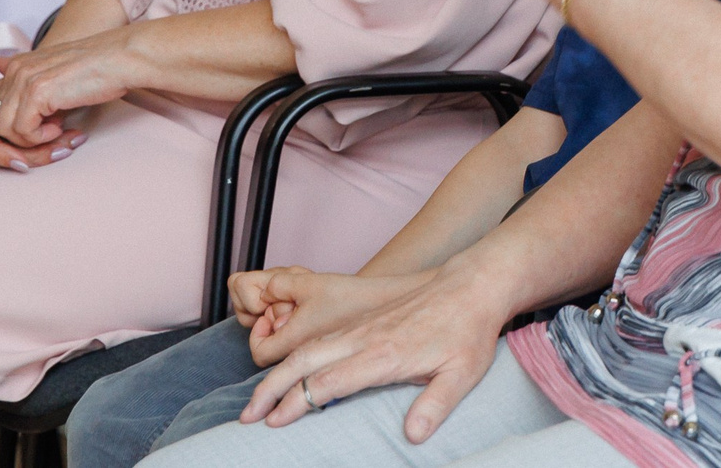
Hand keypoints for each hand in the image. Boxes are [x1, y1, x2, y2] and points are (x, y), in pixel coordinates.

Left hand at [0, 26, 140, 169]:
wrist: (124, 58)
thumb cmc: (100, 69)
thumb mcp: (57, 73)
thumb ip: (27, 76)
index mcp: (17, 65)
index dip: (6, 136)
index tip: (35, 143)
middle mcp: (15, 70)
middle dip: (17, 145)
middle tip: (49, 148)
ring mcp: (24, 79)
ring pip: (3, 132)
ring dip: (31, 144)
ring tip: (61, 138)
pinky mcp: (37, 91)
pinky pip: (21, 132)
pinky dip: (41, 139)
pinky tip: (63, 129)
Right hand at [235, 262, 510, 440]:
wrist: (472, 284)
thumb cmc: (468, 330)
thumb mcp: (463, 374)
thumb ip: (436, 405)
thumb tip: (414, 436)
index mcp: (384, 354)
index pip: (329, 382)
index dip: (298, 403)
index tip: (274, 422)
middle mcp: (365, 338)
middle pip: (305, 362)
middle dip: (271, 389)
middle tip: (248, 416)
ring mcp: (362, 327)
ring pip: (309, 347)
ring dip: (278, 372)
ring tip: (257, 398)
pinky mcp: (365, 321)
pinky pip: (322, 338)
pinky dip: (297, 355)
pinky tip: (289, 370)